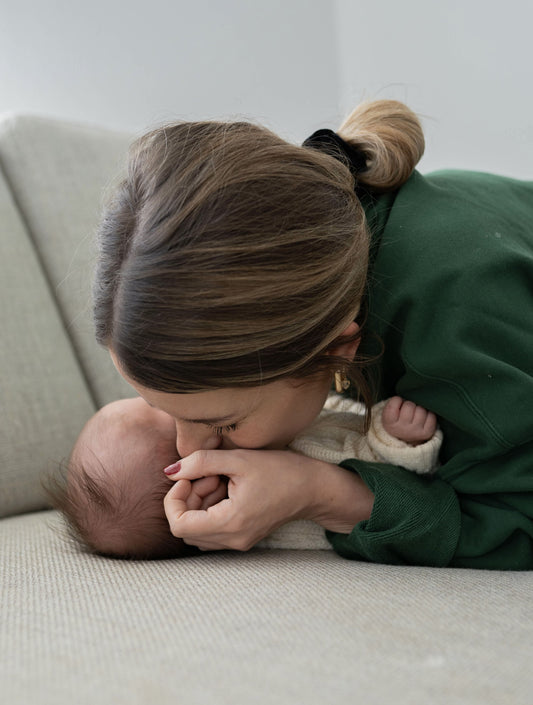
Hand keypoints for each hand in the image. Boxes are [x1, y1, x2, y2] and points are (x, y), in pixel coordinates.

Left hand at [163, 449, 373, 550]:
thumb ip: (201, 462)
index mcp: (231, 523)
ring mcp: (238, 542)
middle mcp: (233, 540)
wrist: (314, 487)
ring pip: (198, 530)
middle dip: (189, 498)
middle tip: (208, 474)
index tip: (187, 476)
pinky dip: (210, 508)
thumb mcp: (239, 459)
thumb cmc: (281, 470)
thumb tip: (170, 471)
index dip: (174, 499)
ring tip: (219, 479)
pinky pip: (213, 529)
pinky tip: (226, 488)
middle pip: (186, 529)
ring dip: (199, 503)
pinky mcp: (243, 537)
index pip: (178, 526)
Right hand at [381, 396, 436, 444]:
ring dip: (419, 409)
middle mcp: (402, 429)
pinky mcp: (427, 433)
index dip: (398, 400)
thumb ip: (395, 402)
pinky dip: (428, 414)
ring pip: (421, 410)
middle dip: (409, 404)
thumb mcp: (389, 412)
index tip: (397, 406)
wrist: (403, 438)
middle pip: (409, 405)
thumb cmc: (396, 419)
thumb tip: (415, 393)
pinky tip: (423, 418)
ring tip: (415, 415)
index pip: (396, 400)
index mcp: (389, 422)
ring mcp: (415, 431)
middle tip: (407, 411)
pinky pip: (431, 416)